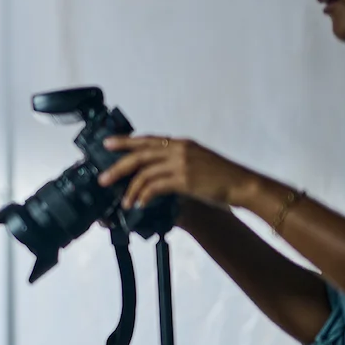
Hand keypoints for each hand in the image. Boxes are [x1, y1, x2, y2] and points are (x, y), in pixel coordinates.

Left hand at [100, 135, 258, 210]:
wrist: (242, 184)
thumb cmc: (222, 176)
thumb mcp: (198, 161)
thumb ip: (177, 162)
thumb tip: (157, 174)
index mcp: (181, 143)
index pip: (148, 139)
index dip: (126, 141)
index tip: (107, 142)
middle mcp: (179, 149)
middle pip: (140, 155)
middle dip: (118, 167)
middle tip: (103, 178)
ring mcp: (181, 163)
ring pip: (144, 173)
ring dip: (130, 190)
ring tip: (124, 202)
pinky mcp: (184, 179)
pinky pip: (155, 187)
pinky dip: (144, 196)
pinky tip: (139, 204)